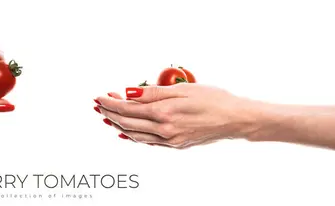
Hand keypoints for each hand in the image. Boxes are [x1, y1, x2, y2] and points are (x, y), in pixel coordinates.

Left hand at [94, 83, 259, 148]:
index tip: (99, 97)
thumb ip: (152, 92)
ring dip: (118, 125)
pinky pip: (147, 141)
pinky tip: (126, 131)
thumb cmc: (214, 99)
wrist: (236, 119)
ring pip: (135, 135)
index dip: (110, 103)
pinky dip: (133, 135)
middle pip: (127, 123)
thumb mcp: (182, 89)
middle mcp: (164, 130)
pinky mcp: (175, 144)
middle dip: (110, 113)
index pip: (127, 109)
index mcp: (164, 114)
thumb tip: (128, 93)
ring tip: (107, 116)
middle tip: (98, 105)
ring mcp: (170, 140)